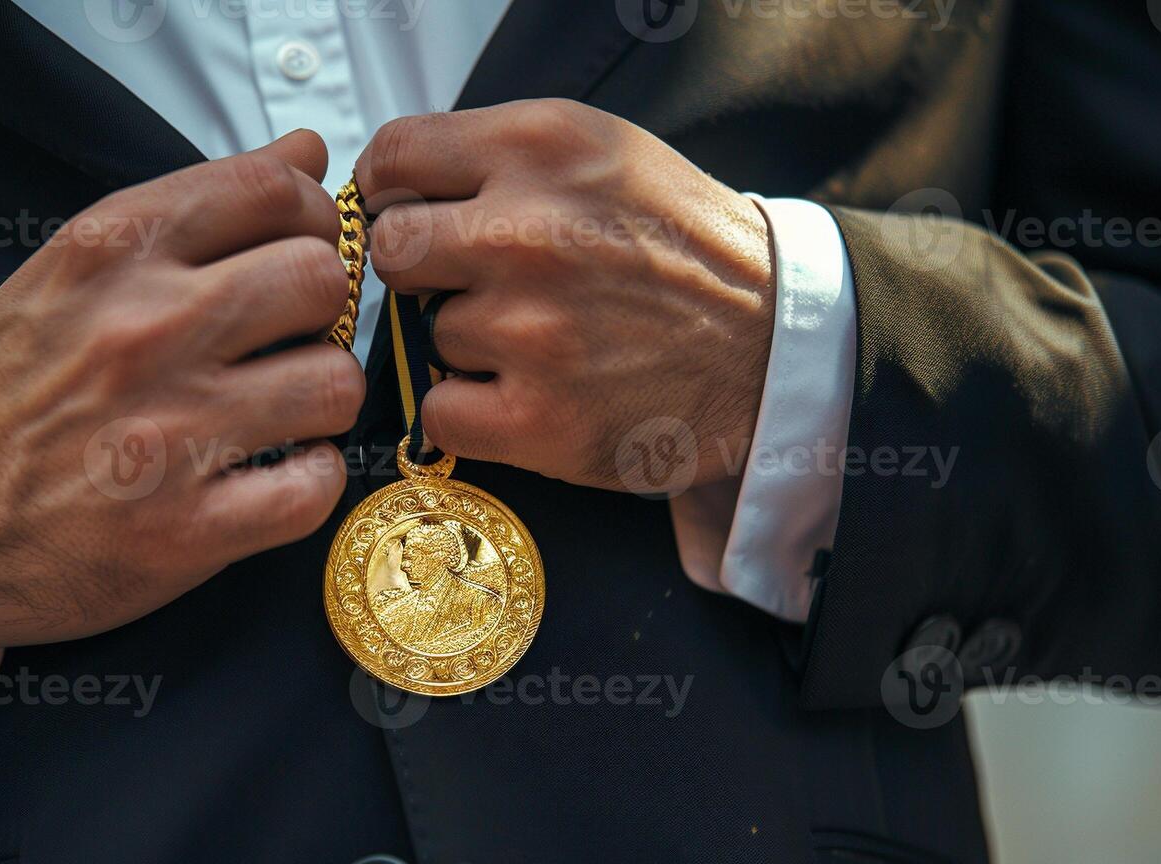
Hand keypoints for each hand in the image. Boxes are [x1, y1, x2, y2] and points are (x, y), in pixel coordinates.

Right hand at [0, 131, 362, 659]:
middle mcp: (142, 334)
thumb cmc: (8, 401)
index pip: (271, 190)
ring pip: (334, 384)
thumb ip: (189, 211)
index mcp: (108, 259)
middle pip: (320, 279)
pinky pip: (316, 484)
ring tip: (281, 412)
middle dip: (322, 309)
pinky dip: (309, 483)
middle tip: (291, 337)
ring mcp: (167, 434)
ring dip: (322, 400)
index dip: (313, 217)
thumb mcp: (70, 278)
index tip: (302, 246)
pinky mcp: (188, 528)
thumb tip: (301, 153)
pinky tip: (273, 475)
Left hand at [354, 99, 774, 493]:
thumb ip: (497, 159)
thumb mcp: (601, 153)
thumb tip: (395, 187)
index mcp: (542, 149)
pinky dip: (472, 411)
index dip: (393, 192)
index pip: (393, 157)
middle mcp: (530, 232)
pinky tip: (525, 393)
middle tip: (472, 285)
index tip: (412, 213)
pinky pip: (441, 411)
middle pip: (391, 249)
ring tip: (540, 340)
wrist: (769, 345)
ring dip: (467, 343)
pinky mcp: (540, 417)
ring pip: (426, 334)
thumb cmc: (679, 248)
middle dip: (422, 270)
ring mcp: (532, 329)